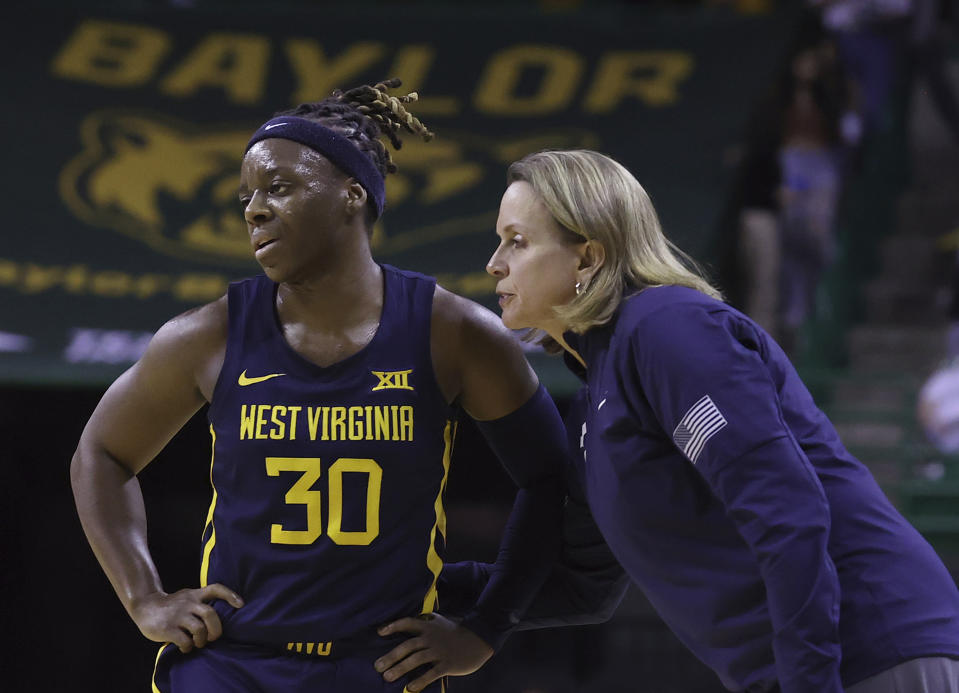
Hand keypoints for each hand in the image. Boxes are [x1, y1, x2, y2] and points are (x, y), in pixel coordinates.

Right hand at [128, 583, 243, 652]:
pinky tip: (185, 647)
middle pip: (210, 614)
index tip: (241, 604)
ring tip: (198, 643)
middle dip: (216, 629)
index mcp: (194, 595)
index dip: (230, 595)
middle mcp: (188, 603)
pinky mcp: (167, 628)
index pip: (215, 589)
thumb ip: (200, 602)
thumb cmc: (171, 606)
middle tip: (213, 638)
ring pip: (199, 629)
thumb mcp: (186, 597)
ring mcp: (178, 615)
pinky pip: (184, 641)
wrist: (144, 606)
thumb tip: (218, 618)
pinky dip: (188, 647)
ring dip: (202, 640)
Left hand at [374, 613, 492, 691]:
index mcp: (429, 627)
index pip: (408, 623)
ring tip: (387, 677)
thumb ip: (427, 622)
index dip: (393, 626)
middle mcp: (432, 638)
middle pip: (408, 646)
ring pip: (417, 659)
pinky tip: (410, 688)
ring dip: (400, 668)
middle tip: (377, 666)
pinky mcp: (448, 664)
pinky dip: (420, 681)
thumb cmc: (457, 631)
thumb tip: (413, 621)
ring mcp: (440, 651)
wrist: (480, 638)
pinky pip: (431, 673)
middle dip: (391, 656)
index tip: (380, 632)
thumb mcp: (441, 622)